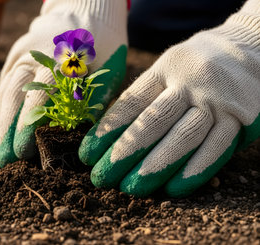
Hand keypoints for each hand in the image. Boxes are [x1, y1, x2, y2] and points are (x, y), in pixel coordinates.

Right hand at [0, 0, 127, 166]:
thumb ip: (93, 100)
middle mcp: (34, 59)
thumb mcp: (108, 70)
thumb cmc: (102, 47)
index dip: (28, 127)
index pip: (38, 98)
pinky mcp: (14, 61)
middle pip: (15, 98)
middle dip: (7, 132)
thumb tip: (76, 137)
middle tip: (4, 162)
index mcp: (60, 62)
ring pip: (4, 95)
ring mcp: (20, 58)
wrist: (84, 12)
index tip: (21, 153)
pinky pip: (1, 90)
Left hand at [79, 0, 259, 196]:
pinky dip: (194, 170)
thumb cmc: (195, 66)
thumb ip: (144, 95)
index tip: (87, 155)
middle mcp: (191, 82)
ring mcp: (218, 100)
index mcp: (165, 68)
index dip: (107, 131)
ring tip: (132, 188)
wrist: (251, 48)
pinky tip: (173, 188)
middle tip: (102, 178)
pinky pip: (216, 148)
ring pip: (183, 137)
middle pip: (153, 122)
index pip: (131, 102)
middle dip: (124, 153)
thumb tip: (107, 134)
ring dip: (155, 167)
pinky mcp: (242, 117)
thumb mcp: (167, 67)